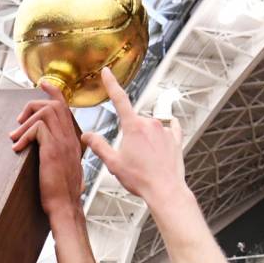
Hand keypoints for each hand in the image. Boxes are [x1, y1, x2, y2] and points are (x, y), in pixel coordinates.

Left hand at [10, 81, 85, 219]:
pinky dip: (24, 135)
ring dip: (26, 120)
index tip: (42, 83)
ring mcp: (63, 143)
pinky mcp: (53, 150)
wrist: (64, 207)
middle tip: (19, 120)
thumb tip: (41, 145)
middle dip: (33, 105)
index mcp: (71, 140)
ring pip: (46, 112)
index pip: (65, 107)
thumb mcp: (59, 167)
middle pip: (55, 104)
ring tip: (15, 136)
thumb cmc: (59, 192)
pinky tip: (17, 148)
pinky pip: (37, 128)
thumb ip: (54, 152)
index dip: (53, 92)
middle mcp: (70, 138)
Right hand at [80, 69, 185, 202]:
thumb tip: (86, 135)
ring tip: (146, 161)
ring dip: (145, 138)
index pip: (119, 99)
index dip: (111, 84)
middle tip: (130, 158)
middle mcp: (150, 123)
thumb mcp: (113, 163)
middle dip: (130, 135)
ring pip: (150, 127)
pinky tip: (163, 141)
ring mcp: (166, 129)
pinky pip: (172, 128)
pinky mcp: (176, 139)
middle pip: (134, 121)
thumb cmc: (140, 179)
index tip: (107, 72)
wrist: (166, 190)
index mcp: (133, 126)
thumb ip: (99, 146)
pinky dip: (166, 132)